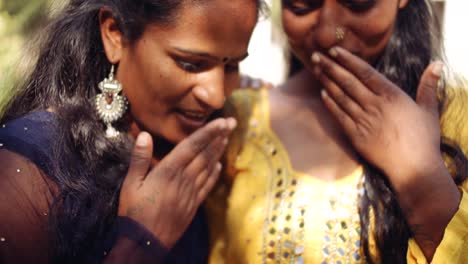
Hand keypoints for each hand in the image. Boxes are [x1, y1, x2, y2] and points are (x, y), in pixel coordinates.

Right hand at [118, 118, 235, 248]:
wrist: (145, 243)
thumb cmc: (134, 213)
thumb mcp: (131, 184)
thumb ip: (139, 159)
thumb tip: (144, 134)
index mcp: (168, 171)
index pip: (191, 146)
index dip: (207, 133)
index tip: (221, 121)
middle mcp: (183, 179)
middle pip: (204, 154)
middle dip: (218, 137)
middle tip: (232, 123)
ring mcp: (190, 192)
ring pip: (208, 167)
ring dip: (218, 151)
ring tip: (227, 137)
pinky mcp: (193, 204)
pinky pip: (207, 185)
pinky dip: (214, 173)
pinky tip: (219, 164)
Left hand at [311, 46, 443, 188]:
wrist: (413, 168)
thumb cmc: (423, 139)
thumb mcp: (429, 109)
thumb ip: (428, 86)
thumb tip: (437, 64)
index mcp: (392, 96)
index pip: (365, 72)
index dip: (348, 60)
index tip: (335, 50)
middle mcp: (375, 105)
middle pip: (348, 82)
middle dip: (331, 67)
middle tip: (316, 55)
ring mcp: (363, 120)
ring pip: (341, 97)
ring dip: (327, 82)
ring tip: (316, 70)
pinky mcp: (356, 136)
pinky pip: (339, 116)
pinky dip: (330, 104)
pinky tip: (322, 94)